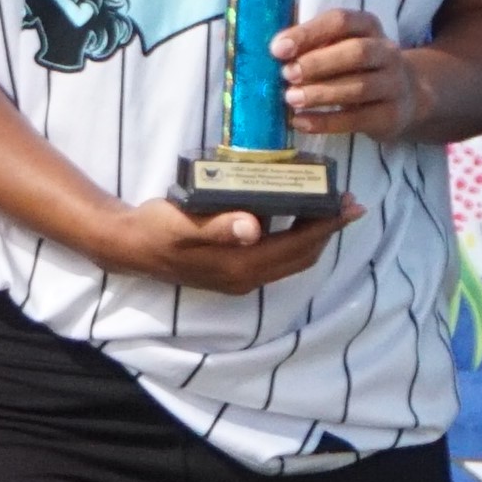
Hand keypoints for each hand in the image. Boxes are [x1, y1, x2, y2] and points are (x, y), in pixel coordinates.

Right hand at [102, 195, 357, 294]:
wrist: (129, 248)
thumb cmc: (155, 229)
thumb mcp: (183, 223)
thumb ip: (218, 225)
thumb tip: (254, 227)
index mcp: (240, 265)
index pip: (297, 245)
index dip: (327, 225)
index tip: (351, 206)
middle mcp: (245, 278)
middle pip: (301, 256)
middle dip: (327, 230)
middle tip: (348, 202)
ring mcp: (239, 279)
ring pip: (291, 260)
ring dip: (313, 236)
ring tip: (329, 208)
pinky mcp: (232, 273)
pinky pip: (277, 259)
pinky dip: (294, 240)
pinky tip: (293, 217)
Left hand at [272, 8, 420, 139]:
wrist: (407, 97)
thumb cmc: (359, 67)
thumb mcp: (342, 47)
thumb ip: (313, 46)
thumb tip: (275, 54)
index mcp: (368, 27)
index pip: (340, 21)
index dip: (308, 33)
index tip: (278, 48)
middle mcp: (386, 52)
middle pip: (357, 52)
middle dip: (318, 63)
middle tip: (287, 74)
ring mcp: (394, 84)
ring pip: (359, 87)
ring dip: (321, 93)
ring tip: (291, 98)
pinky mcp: (391, 116)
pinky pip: (357, 119)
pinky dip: (326, 122)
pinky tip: (301, 122)